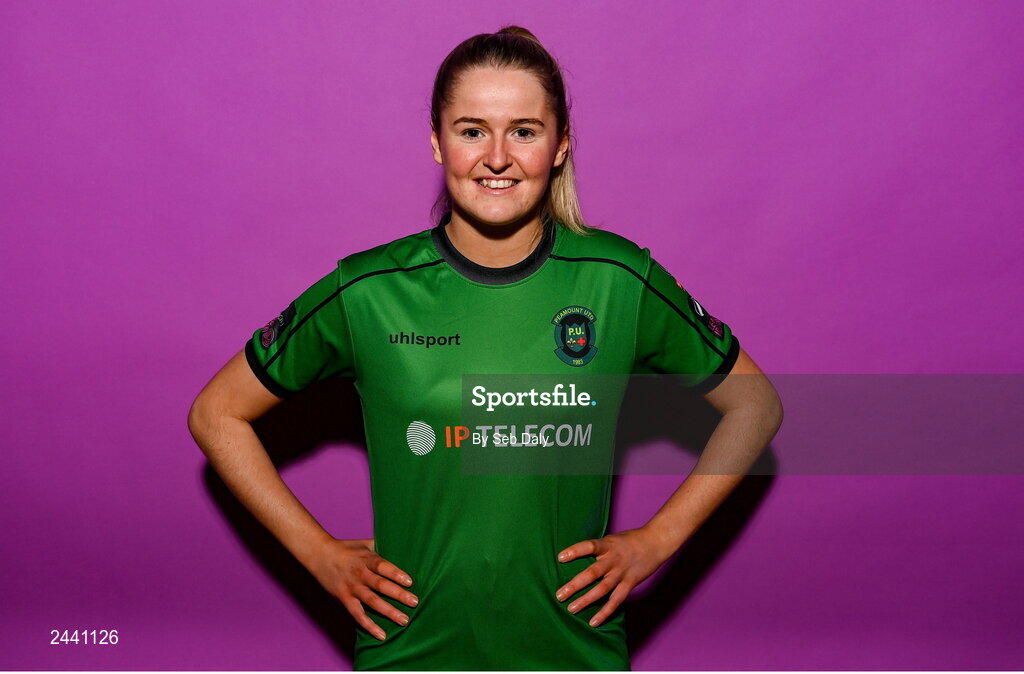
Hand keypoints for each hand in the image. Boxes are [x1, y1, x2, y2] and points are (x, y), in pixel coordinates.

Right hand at [307, 537, 417, 640]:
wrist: (320, 555)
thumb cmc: (346, 548)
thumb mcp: (365, 544)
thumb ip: (382, 547)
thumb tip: (403, 546)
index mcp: (367, 559)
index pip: (383, 566)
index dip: (396, 574)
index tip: (410, 582)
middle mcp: (360, 574)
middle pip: (380, 585)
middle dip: (398, 595)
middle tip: (414, 602)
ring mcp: (352, 588)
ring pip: (372, 601)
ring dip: (389, 612)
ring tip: (404, 620)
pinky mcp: (345, 599)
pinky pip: (358, 615)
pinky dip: (369, 626)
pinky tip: (381, 635)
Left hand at [555, 527, 671, 626]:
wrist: (655, 542)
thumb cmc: (630, 540)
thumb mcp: (612, 539)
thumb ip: (598, 549)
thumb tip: (577, 559)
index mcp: (607, 545)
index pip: (589, 546)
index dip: (575, 551)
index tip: (560, 558)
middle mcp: (614, 560)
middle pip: (592, 573)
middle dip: (574, 585)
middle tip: (559, 595)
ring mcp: (622, 573)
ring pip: (602, 589)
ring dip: (586, 600)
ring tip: (571, 609)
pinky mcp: (630, 583)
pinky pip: (616, 600)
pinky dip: (605, 612)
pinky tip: (593, 621)